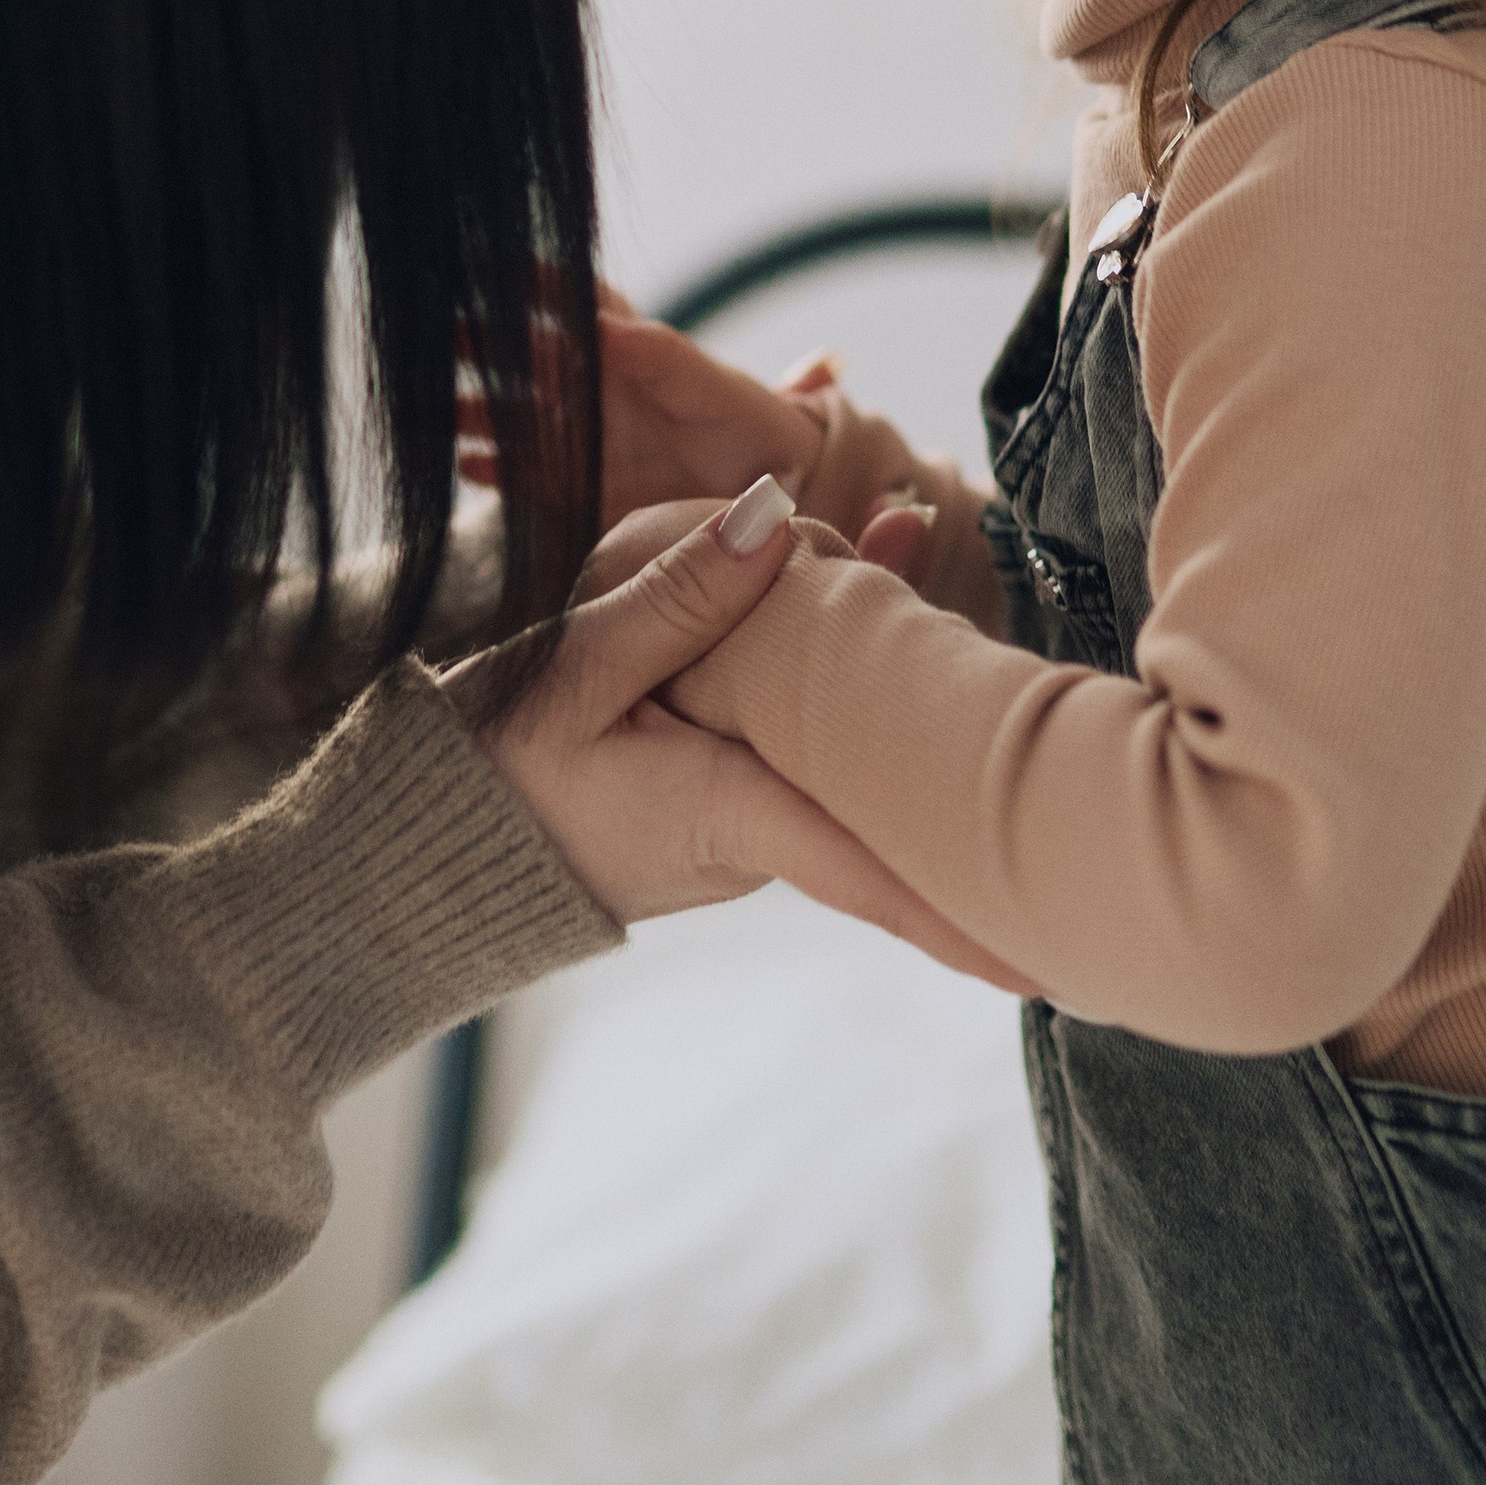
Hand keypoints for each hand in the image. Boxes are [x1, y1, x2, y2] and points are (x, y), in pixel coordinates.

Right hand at [443, 485, 1038, 993]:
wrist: (427, 841)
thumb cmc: (487, 775)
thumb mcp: (569, 673)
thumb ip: (675, 595)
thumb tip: (780, 517)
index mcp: (732, 817)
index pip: (878, 874)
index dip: (969, 919)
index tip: (1058, 966)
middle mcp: (763, 832)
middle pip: (891, 768)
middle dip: (958, 707)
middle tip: (1020, 599)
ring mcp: (752, 815)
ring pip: (849, 730)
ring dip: (878, 649)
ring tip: (905, 517)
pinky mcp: (734, 789)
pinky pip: (810, 719)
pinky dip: (836, 645)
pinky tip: (867, 544)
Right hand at [456, 276, 825, 530]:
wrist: (770, 496)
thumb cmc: (746, 424)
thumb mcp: (709, 387)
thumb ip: (659, 355)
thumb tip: (600, 325)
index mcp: (618, 344)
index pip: (562, 299)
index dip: (521, 277)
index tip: (477, 259)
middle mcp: (584, 384)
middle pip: (513, 353)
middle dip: (471, 340)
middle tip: (423, 329)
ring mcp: (572, 436)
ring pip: (502, 412)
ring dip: (464, 407)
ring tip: (423, 404)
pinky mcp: (570, 487)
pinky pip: (517, 473)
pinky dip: (490, 469)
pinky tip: (464, 464)